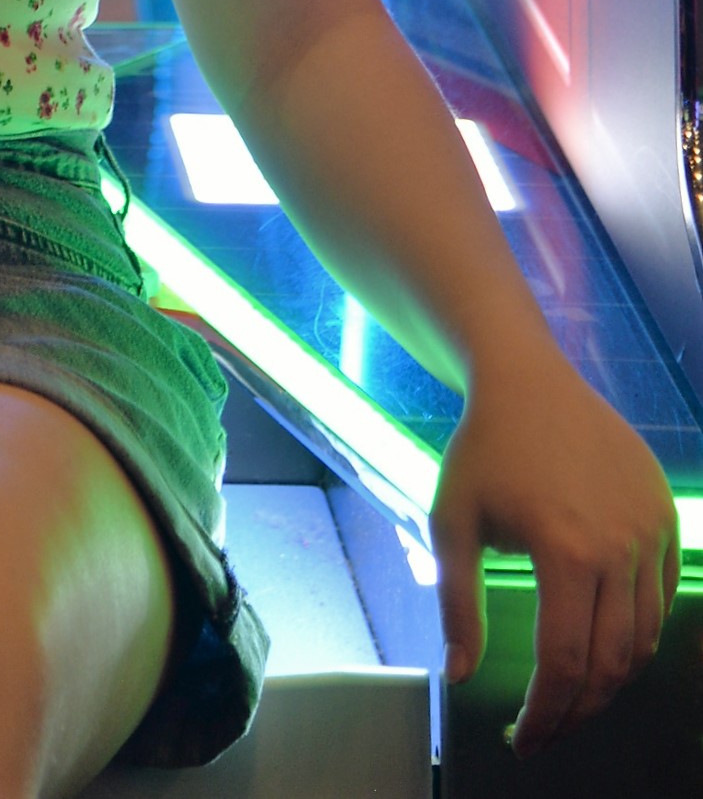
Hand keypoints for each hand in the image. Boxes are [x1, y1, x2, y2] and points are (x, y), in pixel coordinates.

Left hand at [430, 348, 678, 755]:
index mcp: (566, 550)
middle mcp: (620, 545)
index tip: (525, 739)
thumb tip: (459, 676)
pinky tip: (604, 640)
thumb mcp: (453, 521)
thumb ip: (457, 603)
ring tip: (574, 692)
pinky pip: (663, 596)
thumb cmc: (484, 448)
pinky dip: (639, 631)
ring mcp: (650, 528)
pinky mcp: (664, 515)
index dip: (547, 713)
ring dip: (613, 677)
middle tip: (550, 727)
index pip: (567, 663)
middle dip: (581, 709)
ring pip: (645, 635)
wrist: (527, 378)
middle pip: (614, 661)